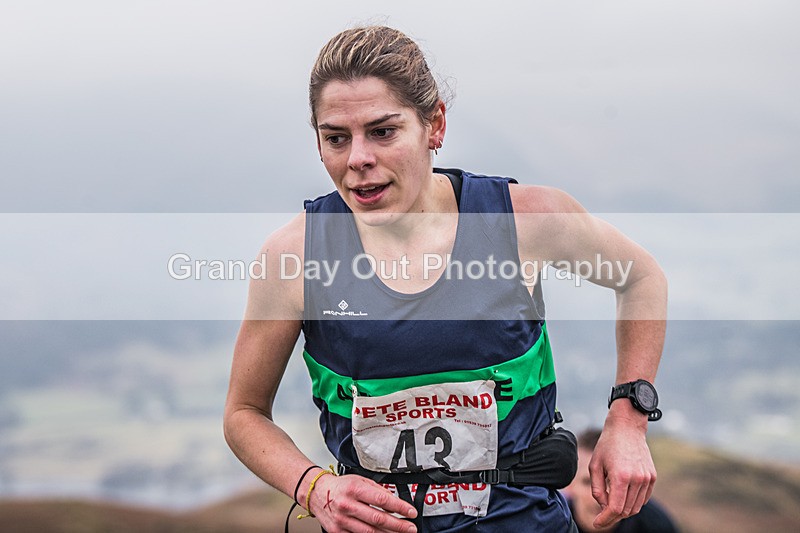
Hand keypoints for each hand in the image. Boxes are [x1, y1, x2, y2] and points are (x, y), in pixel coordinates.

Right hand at [309, 473, 417, 532]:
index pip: (382, 500)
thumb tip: (395, 502)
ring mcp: (342, 520)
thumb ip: (377, 490)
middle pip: (378, 518)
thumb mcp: (359, 480)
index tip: (410, 512)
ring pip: (370, 532)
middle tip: (410, 527)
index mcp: (354, 489)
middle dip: (398, 525)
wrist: (317, 493)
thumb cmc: (340, 486)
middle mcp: (348, 505)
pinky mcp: (338, 532)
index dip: (400, 507)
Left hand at [588, 409, 655, 528]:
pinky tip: (623, 498)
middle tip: (601, 516)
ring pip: (636, 507)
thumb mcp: (595, 466)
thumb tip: (604, 507)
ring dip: (623, 511)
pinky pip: (643, 499)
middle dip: (612, 517)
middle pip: (626, 511)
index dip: (605, 520)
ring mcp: (647, 478)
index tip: (596, 524)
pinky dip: (633, 503)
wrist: (627, 428)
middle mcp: (637, 479)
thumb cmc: (607, 445)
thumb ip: (597, 489)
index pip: (615, 509)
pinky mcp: (652, 477)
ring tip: (611, 505)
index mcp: (621, 476)